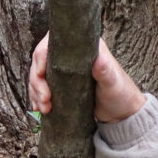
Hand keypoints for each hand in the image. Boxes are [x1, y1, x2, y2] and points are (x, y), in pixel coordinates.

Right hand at [28, 33, 145, 122]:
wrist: (122, 114)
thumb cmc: (121, 94)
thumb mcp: (113, 82)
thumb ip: (106, 71)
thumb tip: (99, 59)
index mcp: (83, 47)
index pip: (53, 43)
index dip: (41, 56)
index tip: (41, 73)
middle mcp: (70, 56)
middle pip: (41, 60)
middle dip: (37, 80)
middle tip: (45, 98)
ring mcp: (64, 71)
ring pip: (39, 75)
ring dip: (35, 91)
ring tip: (43, 107)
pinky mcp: (61, 85)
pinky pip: (42, 87)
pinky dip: (37, 97)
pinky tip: (38, 108)